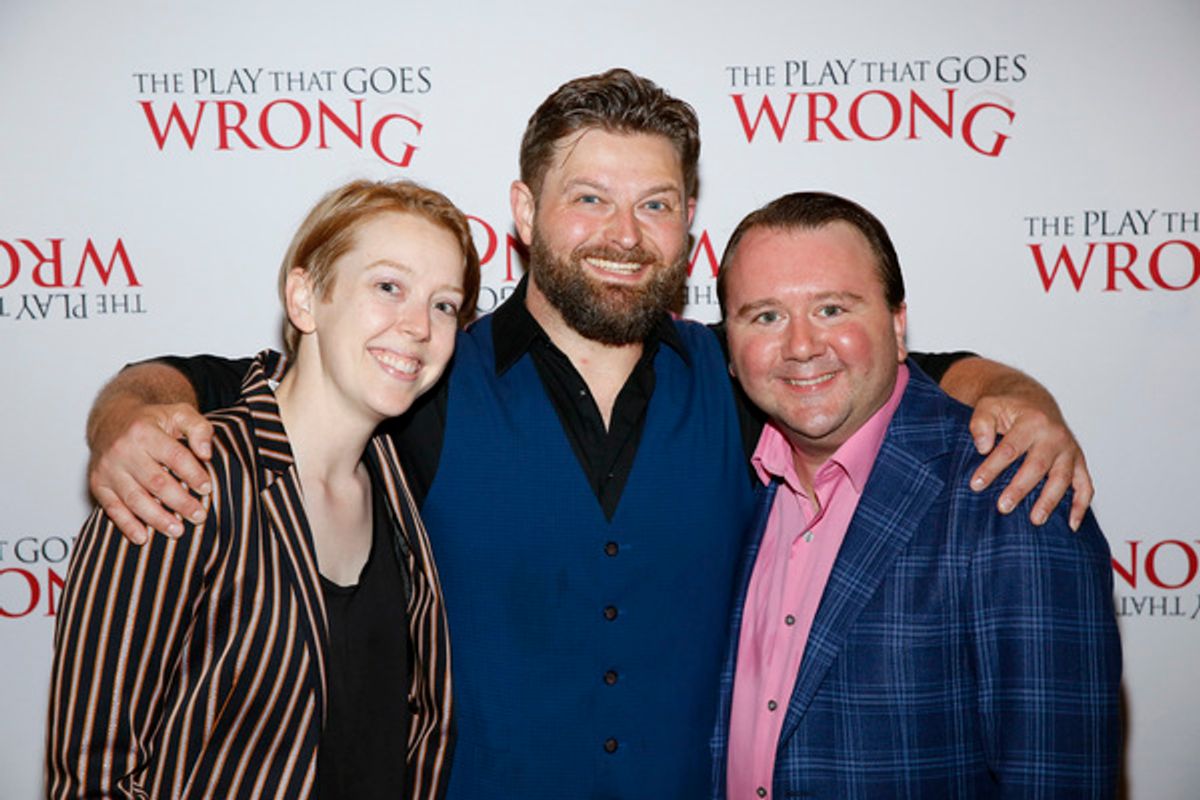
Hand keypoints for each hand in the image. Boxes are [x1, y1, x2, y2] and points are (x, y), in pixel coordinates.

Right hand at [88, 401, 213, 543]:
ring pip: (134, 499)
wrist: (113, 420)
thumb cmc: (153, 421)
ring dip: (157, 518)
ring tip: (178, 531)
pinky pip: (112, 508)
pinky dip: (127, 525)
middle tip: (199, 516)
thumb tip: (206, 454)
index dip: (193, 474)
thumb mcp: (179, 414)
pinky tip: (143, 537)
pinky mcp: (97, 483)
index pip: (174, 456)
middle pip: (156, 481)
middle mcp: (123, 450)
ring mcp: (108, 469)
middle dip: (180, 502)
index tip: (207, 489)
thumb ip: (199, 428)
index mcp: (145, 431)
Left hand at [967, 393, 1092, 530]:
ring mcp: (1069, 450)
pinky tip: (1071, 524)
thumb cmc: (1009, 407)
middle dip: (1020, 488)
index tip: (976, 485)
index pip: (1010, 449)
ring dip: (1050, 500)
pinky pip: (1085, 485)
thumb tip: (982, 447)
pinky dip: (1081, 505)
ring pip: (1062, 478)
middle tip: (1003, 507)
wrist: (1034, 401)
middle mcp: (1054, 436)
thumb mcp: (989, 406)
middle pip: (1037, 466)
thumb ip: (981, 424)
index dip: (992, 468)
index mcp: (1032, 422)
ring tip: (1035, 520)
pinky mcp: (1078, 461)